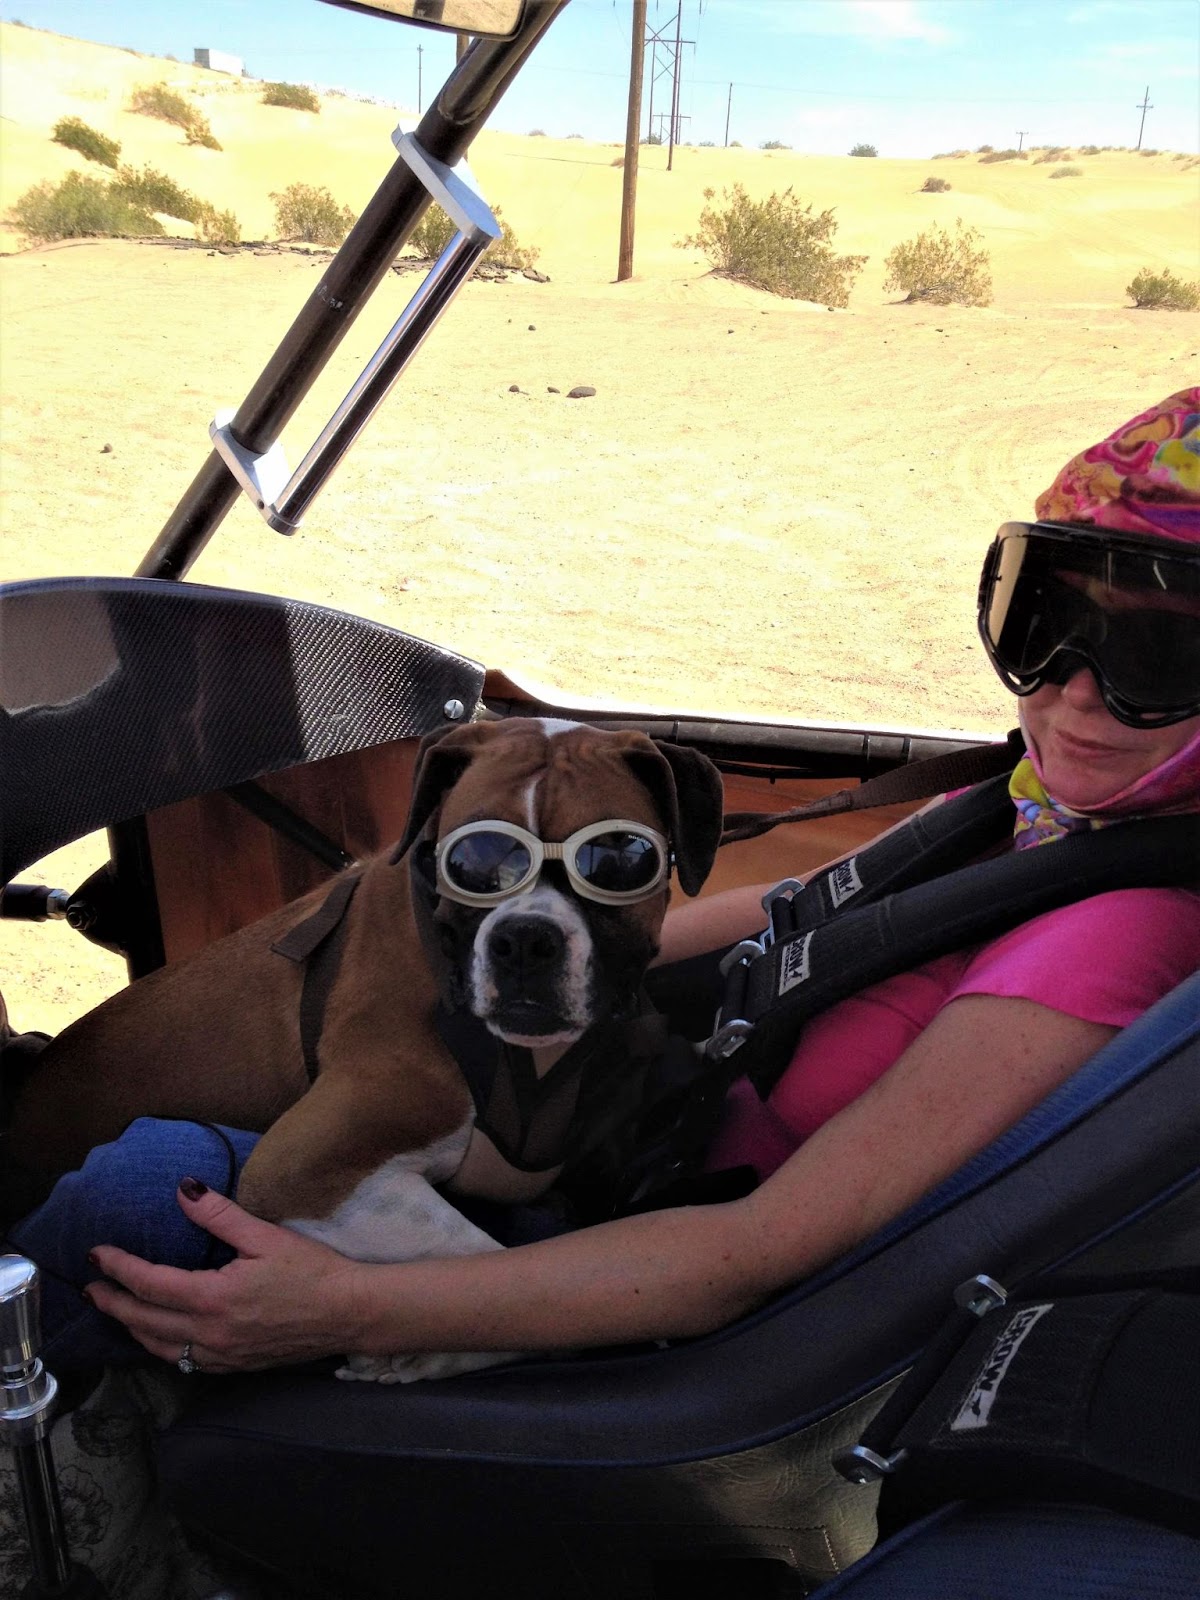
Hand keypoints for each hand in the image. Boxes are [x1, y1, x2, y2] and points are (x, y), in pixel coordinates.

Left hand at [84, 1181, 367, 1372]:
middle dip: (112, 1303)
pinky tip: (159, 1337)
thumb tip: (183, 1190)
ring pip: (159, 1347)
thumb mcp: (266, 1236)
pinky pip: (182, 1361)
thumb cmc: (313, 1271)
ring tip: (116, 1310)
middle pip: (144, 1321)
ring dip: (131, 1328)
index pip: (149, 1284)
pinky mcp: (234, 1365)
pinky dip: (160, 1346)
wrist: (348, 1313)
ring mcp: (220, 1354)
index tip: (97, 1254)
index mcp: (213, 1297)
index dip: (119, 1268)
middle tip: (91, 1286)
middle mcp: (209, 1333)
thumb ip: (219, 1216)